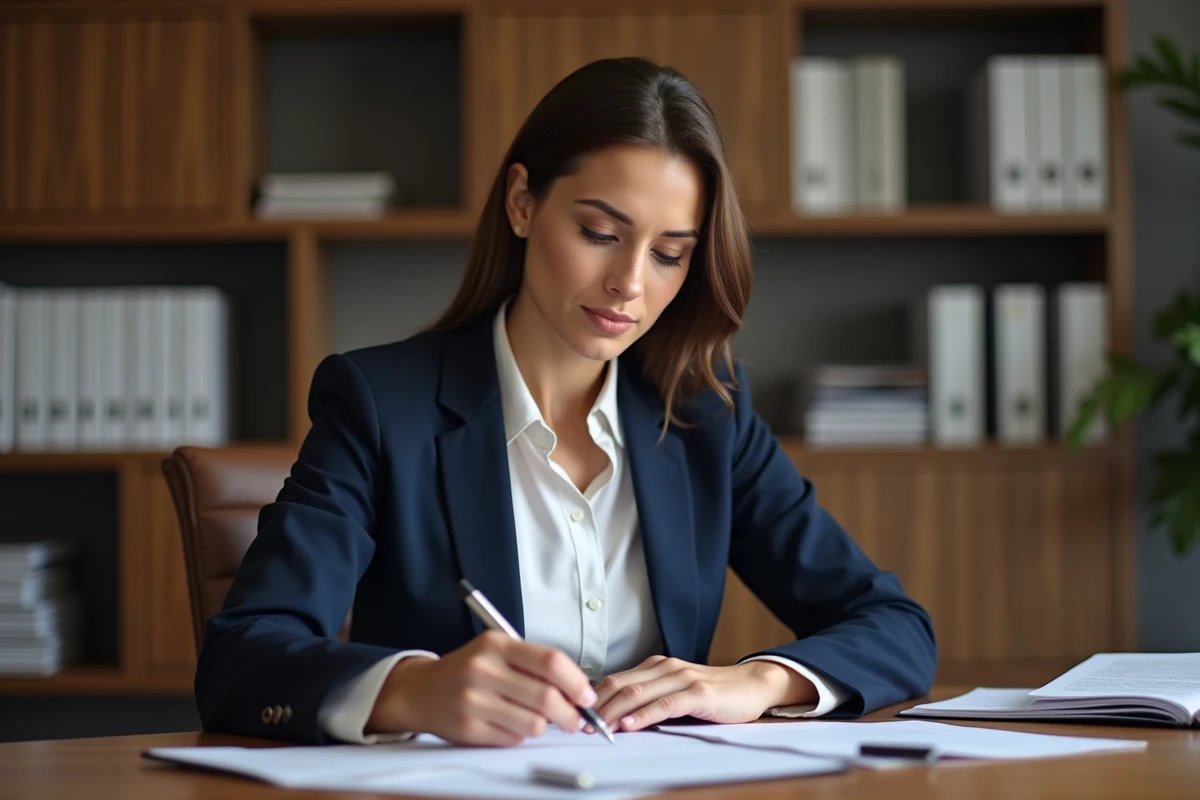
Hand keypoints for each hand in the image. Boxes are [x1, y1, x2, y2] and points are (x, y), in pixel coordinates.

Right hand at [366, 631, 597, 745]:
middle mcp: (483, 670)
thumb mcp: (497, 651)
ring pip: (533, 723)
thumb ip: (534, 665)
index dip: (576, 681)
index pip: (550, 662)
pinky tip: (511, 724)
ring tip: (537, 719)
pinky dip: (521, 735)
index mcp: (496, 644)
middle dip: (570, 714)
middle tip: (576, 719)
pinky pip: (513, 739)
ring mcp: (474, 700)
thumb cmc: (469, 669)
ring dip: (545, 726)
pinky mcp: (468, 728)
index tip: (587, 696)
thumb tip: (578, 690)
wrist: (420, 690)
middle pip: (546, 697)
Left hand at [593, 656, 816, 732]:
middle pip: (620, 685)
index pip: (615, 680)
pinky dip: (644, 716)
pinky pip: (665, 704)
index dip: (592, 698)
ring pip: (638, 693)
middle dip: (596, 707)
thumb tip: (614, 716)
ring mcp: (682, 678)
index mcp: (656, 665)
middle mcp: (665, 667)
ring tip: (597, 728)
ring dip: (613, 712)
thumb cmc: (712, 694)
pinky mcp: (698, 693)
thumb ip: (649, 698)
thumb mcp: (675, 691)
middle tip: (579, 725)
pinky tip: (630, 726)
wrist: (751, 686)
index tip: (575, 716)